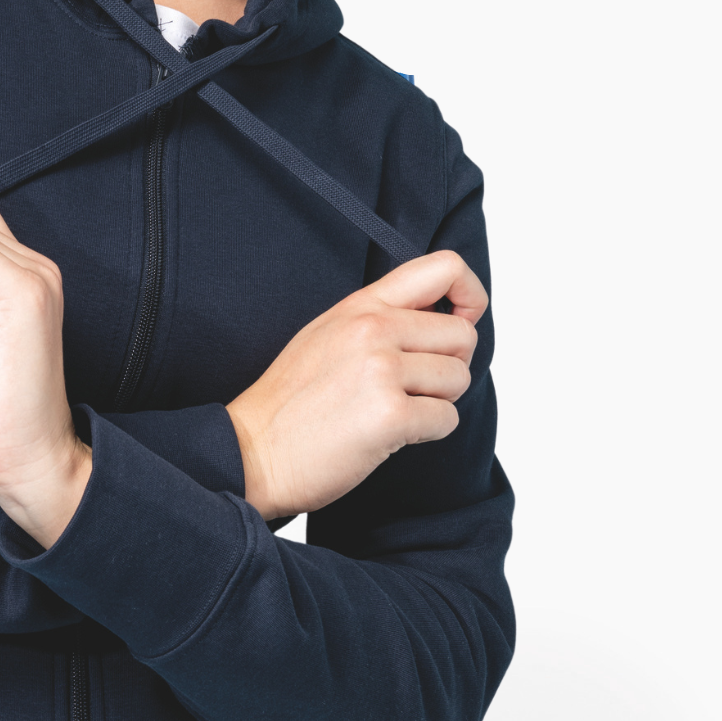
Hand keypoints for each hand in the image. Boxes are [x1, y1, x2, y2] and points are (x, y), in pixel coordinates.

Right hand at [225, 250, 485, 522]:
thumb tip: (438, 318)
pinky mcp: (388, 416)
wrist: (251, 451)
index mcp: (361, 306)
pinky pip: (445, 419)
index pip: (445, 268)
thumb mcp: (328, 335)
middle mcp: (373, 329)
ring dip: (437, 402)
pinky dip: (426, 433)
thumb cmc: (289, 402)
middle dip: (450, 366)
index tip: (460, 322)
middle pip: (463, 335)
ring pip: (458, 379)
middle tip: (416, 387)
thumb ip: (379, 317)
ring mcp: (381, 371)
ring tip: (394, 411)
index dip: (470, 296)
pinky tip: (389, 435)